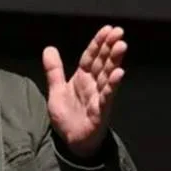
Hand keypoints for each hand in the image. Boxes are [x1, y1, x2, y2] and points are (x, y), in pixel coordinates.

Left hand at [42, 25, 126, 156]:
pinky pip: (107, 96)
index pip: (90, 57)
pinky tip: (119, 73)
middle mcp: (93, 85)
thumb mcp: (56, 90)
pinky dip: (112, 85)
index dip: (98, 43)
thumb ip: (54, 70)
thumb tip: (49, 48)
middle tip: (118, 31)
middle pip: (102, 62)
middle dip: (110, 47)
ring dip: (115, 61)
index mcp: (82, 78)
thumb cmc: (68, 116)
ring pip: (107, 75)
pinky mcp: (100, 111)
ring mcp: (99, 97)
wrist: (71, 141)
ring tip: (121, 46)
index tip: (107, 29)